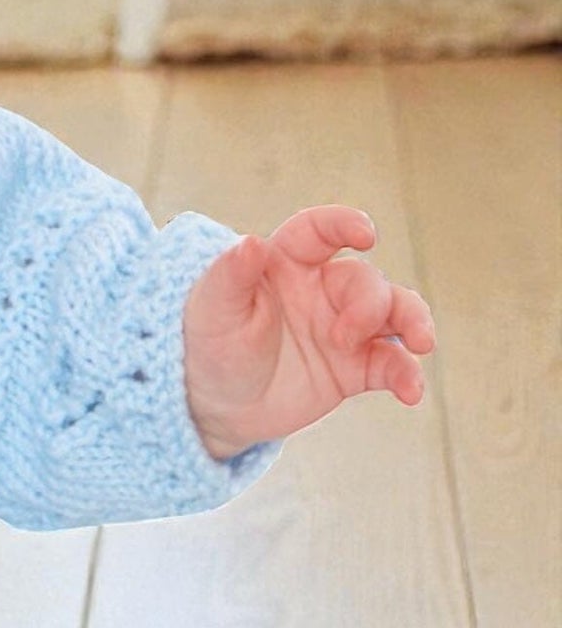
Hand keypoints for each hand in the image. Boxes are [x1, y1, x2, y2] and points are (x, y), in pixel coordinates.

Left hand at [181, 205, 436, 460]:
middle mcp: (321, 290)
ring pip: (395, 313)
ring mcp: (343, 327)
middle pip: (365, 280)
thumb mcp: (212, 310)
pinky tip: (410, 392)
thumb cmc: (208, 344)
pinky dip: (407, 374)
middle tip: (344, 336)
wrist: (214, 403)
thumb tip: (251, 242)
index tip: (366, 234)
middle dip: (370, 302)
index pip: (318, 231)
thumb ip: (231, 276)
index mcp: (284, 264)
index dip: (344, 224)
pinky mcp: (355, 367)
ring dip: (413, 322)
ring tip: (419, 344)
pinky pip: (392, 364)